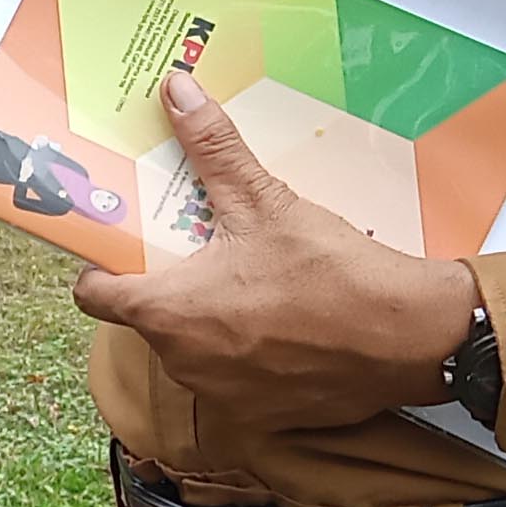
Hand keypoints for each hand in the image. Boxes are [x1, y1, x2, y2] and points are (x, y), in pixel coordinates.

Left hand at [71, 71, 479, 431]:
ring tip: (247, 281)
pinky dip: (248, 355)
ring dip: (209, 321)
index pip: (95, 296)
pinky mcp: (261, 416)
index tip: (121, 245)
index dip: (102, 268)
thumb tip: (177, 90)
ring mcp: (221, 396)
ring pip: (192, 350)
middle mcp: (182, 363)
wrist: (410, 336)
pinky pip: (235, 380)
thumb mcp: (264, 200)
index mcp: (167, 313)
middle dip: (168, 285)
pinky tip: (281, 322)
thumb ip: (212, 147)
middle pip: (149, 319)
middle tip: (200, 248)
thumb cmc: (330, 271)